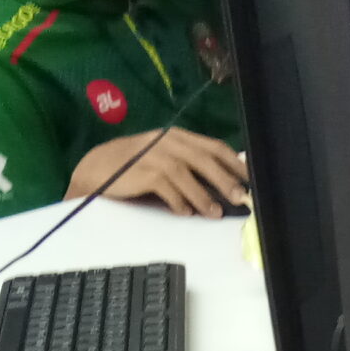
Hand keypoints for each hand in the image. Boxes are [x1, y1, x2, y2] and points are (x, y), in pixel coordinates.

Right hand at [68, 129, 248, 216]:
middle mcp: (168, 142)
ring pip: (186, 174)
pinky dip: (178, 201)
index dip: (234, 163)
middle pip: (204, 159)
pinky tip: (185, 213)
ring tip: (215, 213)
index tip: (251, 179)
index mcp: (178, 137)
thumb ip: (190, 165)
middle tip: (241, 198)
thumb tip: (224, 183)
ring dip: (203, 196)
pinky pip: (166, 187)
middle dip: (225, 180)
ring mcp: (154, 155)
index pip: (214, 146)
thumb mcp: (165, 158)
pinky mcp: (141, 171)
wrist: (98, 168)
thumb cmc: (136, 167)